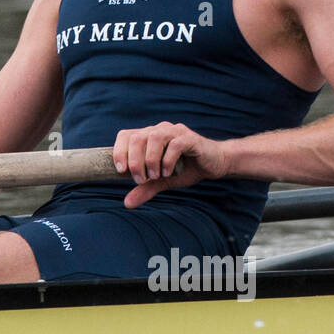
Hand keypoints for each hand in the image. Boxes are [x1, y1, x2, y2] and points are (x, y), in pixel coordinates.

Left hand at [113, 122, 228, 207]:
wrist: (213, 165)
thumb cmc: (185, 169)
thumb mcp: (162, 181)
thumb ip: (145, 188)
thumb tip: (127, 203)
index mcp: (148, 136)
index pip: (126, 135)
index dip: (119, 151)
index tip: (120, 171)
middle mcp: (159, 130)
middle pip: (137, 138)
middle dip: (135, 161)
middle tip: (140, 179)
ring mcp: (175, 132)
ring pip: (154, 137)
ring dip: (150, 159)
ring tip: (154, 176)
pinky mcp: (190, 138)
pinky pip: (175, 144)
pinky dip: (168, 159)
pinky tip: (168, 172)